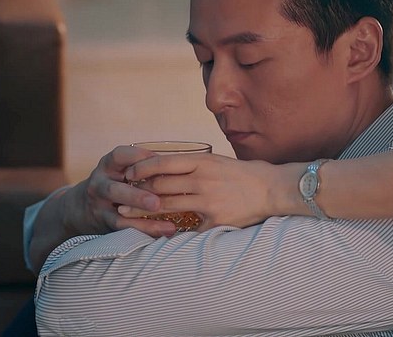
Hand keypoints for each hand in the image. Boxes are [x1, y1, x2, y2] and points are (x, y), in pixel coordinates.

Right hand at [64, 145, 178, 236]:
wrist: (81, 208)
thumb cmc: (116, 182)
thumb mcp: (122, 169)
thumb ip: (145, 167)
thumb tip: (183, 164)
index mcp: (108, 165)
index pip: (120, 156)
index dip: (140, 158)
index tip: (162, 162)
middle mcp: (100, 183)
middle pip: (115, 189)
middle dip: (137, 196)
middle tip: (157, 202)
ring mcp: (100, 205)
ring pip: (120, 212)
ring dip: (143, 219)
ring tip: (167, 223)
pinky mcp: (105, 223)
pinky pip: (126, 228)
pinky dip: (147, 229)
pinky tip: (166, 230)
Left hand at [121, 153, 299, 231]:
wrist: (272, 189)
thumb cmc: (243, 174)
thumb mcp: (217, 162)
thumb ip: (193, 165)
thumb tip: (164, 168)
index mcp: (203, 161)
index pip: (163, 162)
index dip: (142, 168)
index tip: (129, 174)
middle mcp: (203, 180)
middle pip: (160, 185)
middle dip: (137, 191)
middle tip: (121, 196)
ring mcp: (208, 201)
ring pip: (168, 205)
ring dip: (145, 210)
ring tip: (129, 213)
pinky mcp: (215, 220)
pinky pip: (187, 226)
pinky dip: (171, 229)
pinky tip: (159, 231)